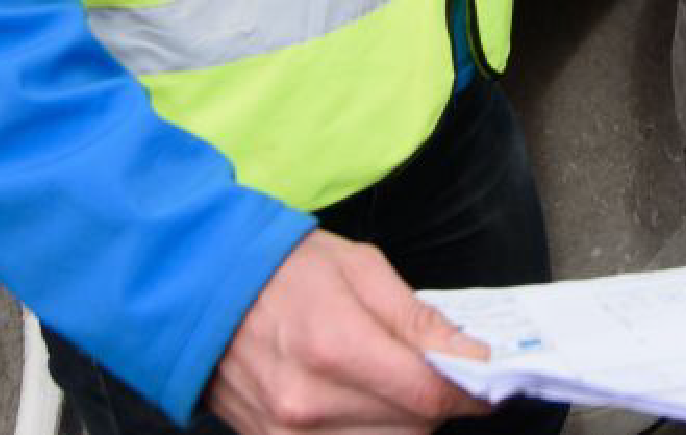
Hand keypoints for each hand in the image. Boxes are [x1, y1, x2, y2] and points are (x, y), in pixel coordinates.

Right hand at [207, 229, 490, 433]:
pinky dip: (368, 429)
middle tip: (430, 370)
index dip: (469, 391)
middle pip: (413, 429)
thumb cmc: (282, 269)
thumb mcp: (359, 267)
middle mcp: (310, 402)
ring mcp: (288, 433)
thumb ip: (417, 317)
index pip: (428, 395)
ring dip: (402, 420)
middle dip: (434, 402)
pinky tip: (362, 402)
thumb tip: (470, 355)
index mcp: (335, 346)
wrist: (202, 288)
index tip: (484, 377)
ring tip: (390, 381)